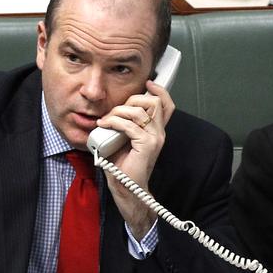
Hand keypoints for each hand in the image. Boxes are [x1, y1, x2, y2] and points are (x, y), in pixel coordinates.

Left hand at [95, 80, 174, 239]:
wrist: (127, 189)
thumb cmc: (124, 166)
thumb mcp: (124, 139)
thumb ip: (126, 124)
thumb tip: (114, 110)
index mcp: (156, 130)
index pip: (166, 105)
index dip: (160, 91)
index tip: (148, 83)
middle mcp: (159, 133)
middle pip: (154, 102)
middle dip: (132, 99)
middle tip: (115, 110)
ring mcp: (155, 139)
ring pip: (140, 111)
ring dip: (118, 112)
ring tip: (106, 120)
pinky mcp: (147, 146)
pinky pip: (130, 125)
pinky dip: (114, 122)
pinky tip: (105, 125)